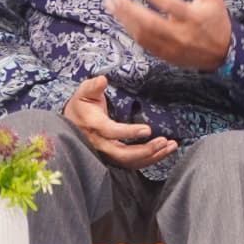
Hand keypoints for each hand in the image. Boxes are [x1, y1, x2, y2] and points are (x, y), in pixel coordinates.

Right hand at [61, 75, 176, 170]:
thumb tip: (103, 79)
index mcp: (95, 126)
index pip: (112, 132)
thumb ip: (93, 86)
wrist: (72, 125)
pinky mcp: (115, 158)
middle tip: (164, 141)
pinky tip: (165, 151)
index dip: (130, 133)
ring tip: (171, 145)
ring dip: (153, 156)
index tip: (148, 129)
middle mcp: (101, 144)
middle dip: (145, 150)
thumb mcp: (84, 92)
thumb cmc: (81, 105)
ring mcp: (108, 154)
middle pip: (124, 154)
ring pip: (131, 162)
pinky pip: (133, 163)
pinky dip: (150, 159)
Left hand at [103, 0, 234, 71]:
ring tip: (112, 6)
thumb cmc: (216, 19)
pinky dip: (131, 31)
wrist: (223, 52)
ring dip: (125, 20)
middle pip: (150, 23)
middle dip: (129, 9)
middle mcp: (181, 33)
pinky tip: (122, 20)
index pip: (168, 4)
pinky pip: (144, 44)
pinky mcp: (166, 55)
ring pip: (143, 35)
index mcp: (193, 17)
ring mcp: (172, 47)